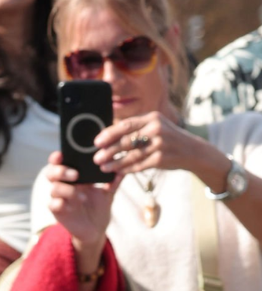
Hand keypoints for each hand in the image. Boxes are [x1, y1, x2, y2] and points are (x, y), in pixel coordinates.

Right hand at [44, 151, 123, 251]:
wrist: (96, 230)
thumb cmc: (99, 208)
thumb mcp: (108, 193)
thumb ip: (114, 182)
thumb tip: (123, 169)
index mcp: (74, 178)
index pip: (61, 163)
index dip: (57, 157)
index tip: (62, 154)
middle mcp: (64, 185)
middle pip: (51, 172)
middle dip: (61, 171)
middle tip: (75, 174)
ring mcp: (60, 198)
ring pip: (54, 188)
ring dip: (67, 189)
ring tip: (83, 197)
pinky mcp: (58, 211)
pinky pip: (53, 204)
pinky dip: (60, 203)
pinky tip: (70, 205)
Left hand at [93, 111, 227, 183]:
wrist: (193, 151)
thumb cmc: (167, 138)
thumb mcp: (155, 126)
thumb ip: (136, 129)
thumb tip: (108, 136)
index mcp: (152, 118)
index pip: (126, 125)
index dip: (109, 134)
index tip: (97, 142)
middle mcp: (157, 130)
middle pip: (127, 141)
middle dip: (109, 151)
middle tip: (96, 157)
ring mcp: (161, 145)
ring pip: (132, 155)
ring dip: (115, 163)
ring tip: (104, 167)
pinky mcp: (162, 159)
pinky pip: (140, 165)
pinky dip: (127, 169)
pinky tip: (118, 172)